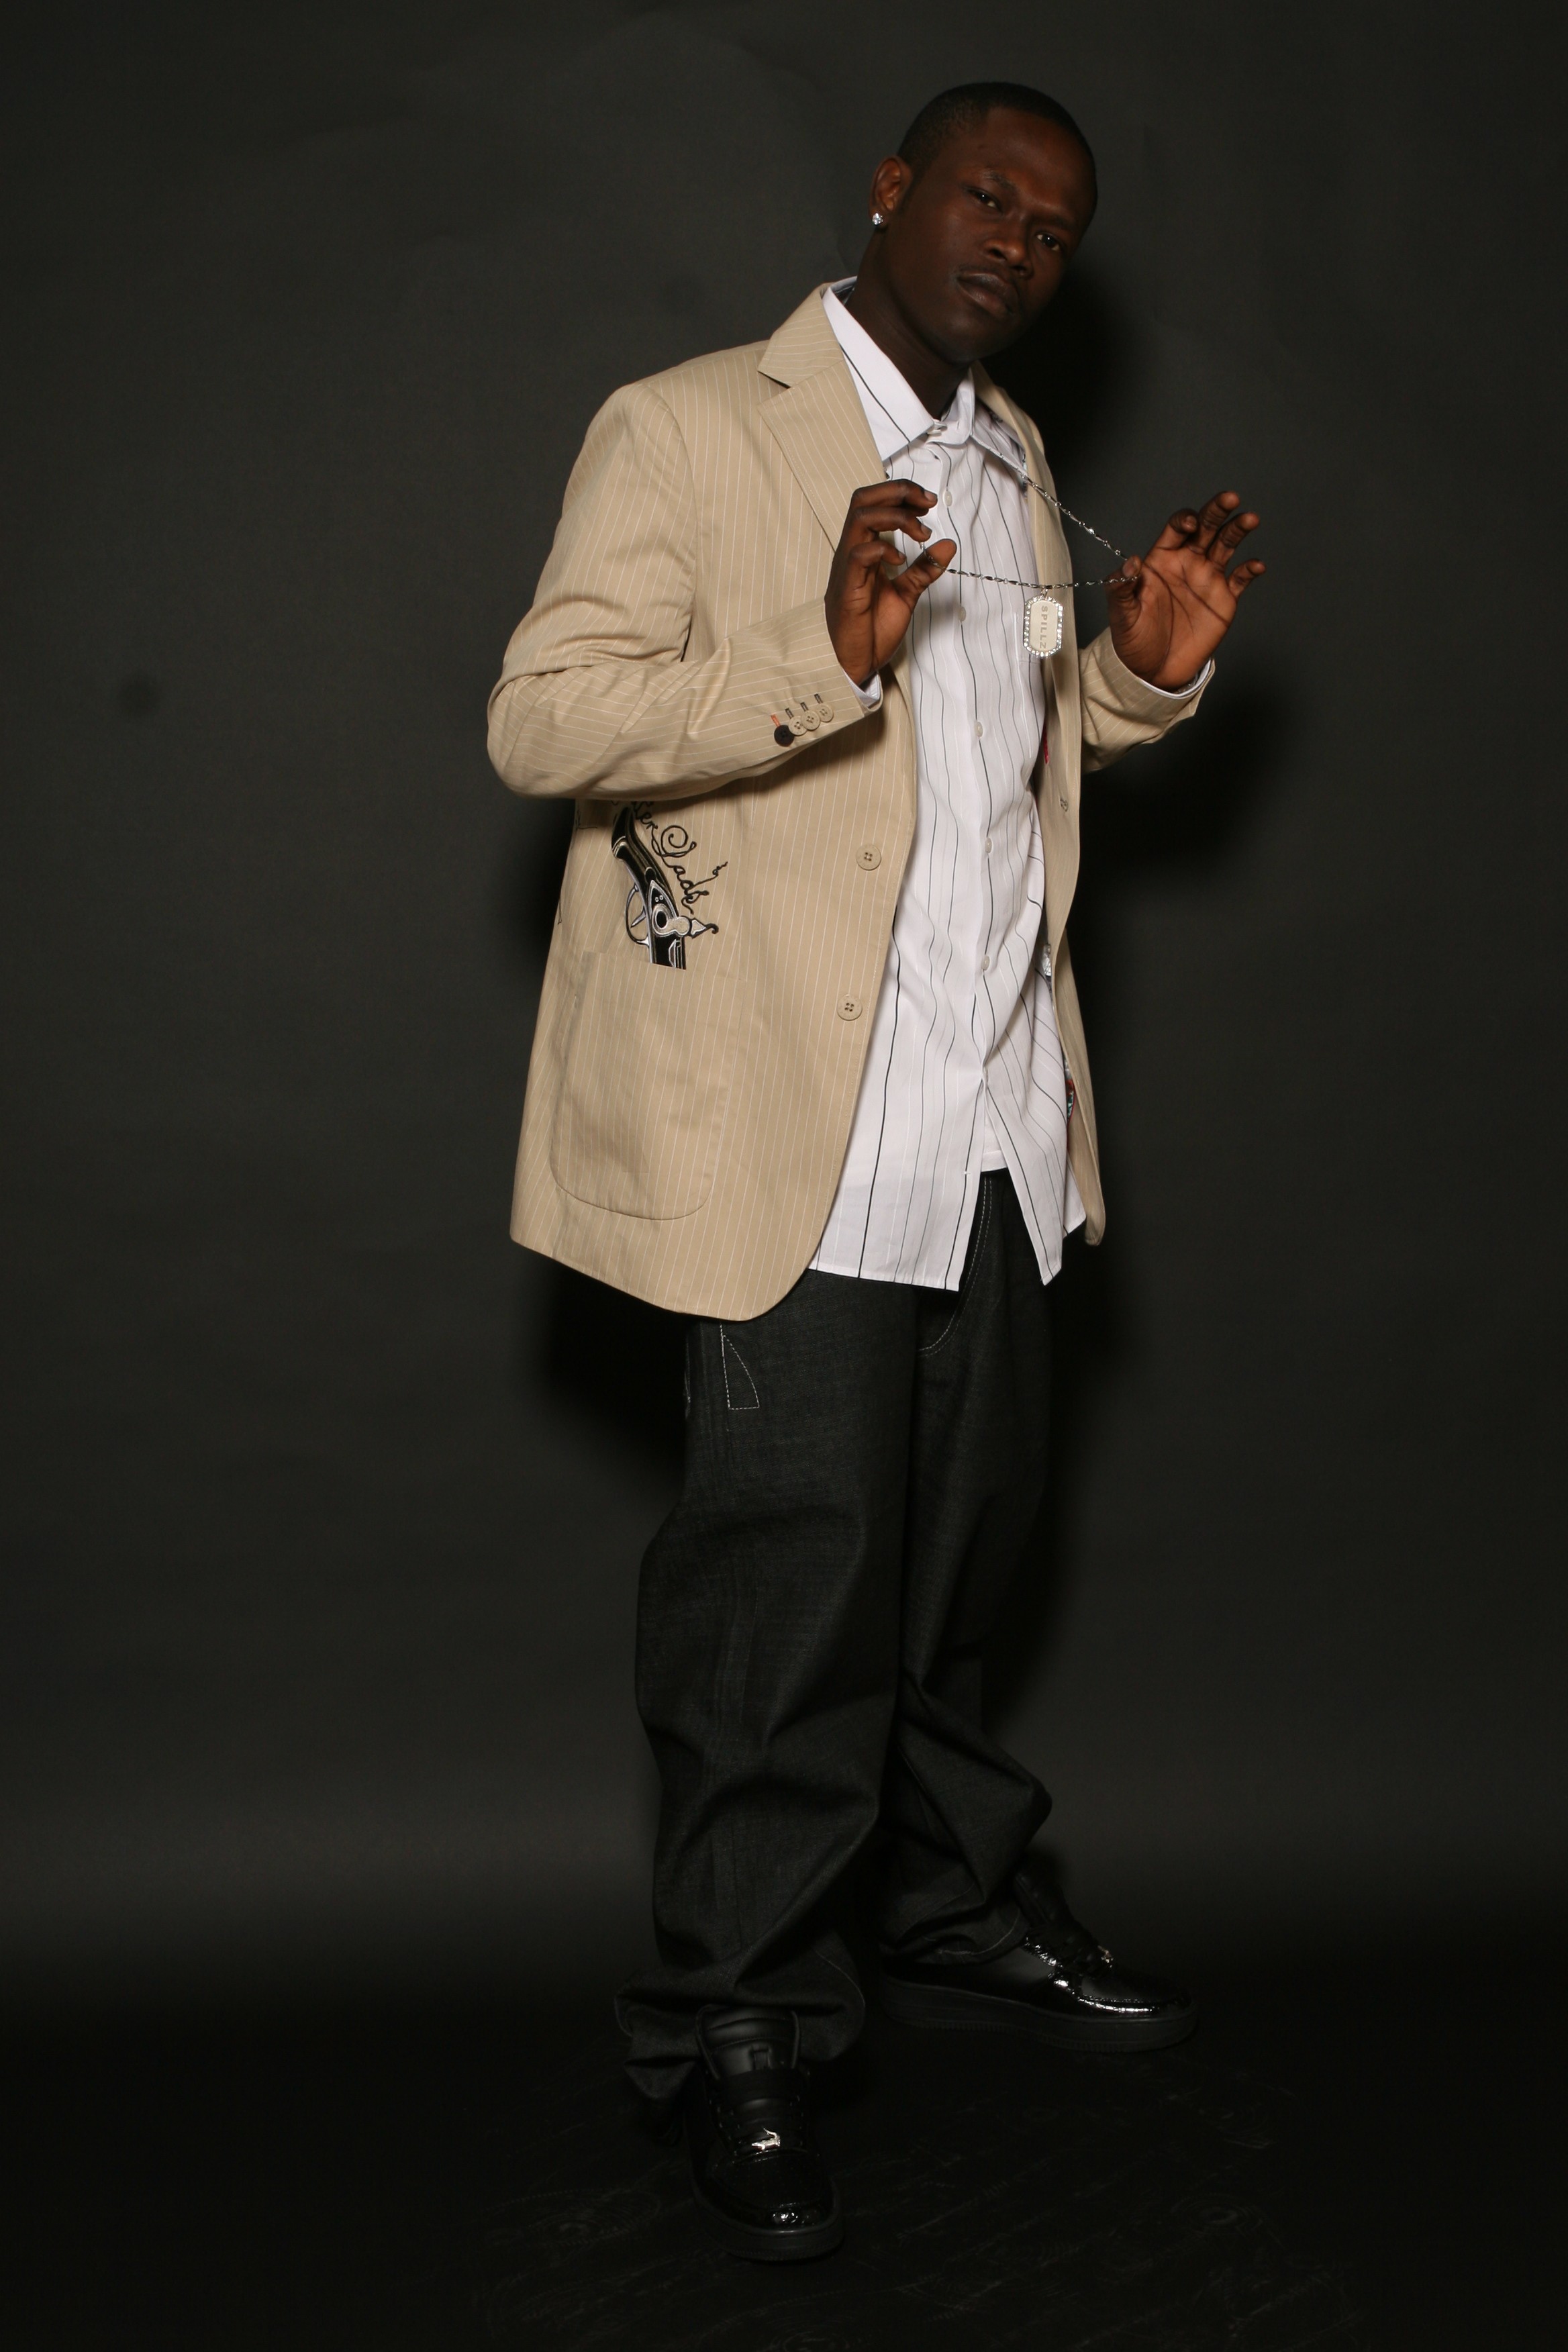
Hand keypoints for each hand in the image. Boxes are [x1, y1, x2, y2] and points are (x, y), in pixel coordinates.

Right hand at [825, 481, 955, 687]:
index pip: (874, 503)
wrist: (854, 663)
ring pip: (860, 518)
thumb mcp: (906, 595)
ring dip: (895, 516)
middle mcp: (852, 551)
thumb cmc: (871, 630)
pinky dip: (883, 550)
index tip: (928, 503)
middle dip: (897, 491)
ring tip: (920, 533)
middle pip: (863, 499)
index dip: (901, 494)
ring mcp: (847, 567)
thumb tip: (948, 544)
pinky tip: (901, 562)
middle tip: (926, 503)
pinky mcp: (847, 587)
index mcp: (864, 549)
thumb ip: (923, 569)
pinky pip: (858, 554)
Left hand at [1106, 491, 1263, 690]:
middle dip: (1216, 511)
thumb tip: (1129, 562)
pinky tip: (1256, 565)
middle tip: (1229, 498)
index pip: (1176, 528)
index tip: (1189, 525)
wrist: (1153, 669)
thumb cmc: (1134, 638)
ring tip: (1249, 519)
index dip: (1184, 521)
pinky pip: (1241, 578)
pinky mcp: (1224, 598)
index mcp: (1163, 559)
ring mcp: (1208, 578)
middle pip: (1206, 527)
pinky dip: (1250, 570)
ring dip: (1238, 530)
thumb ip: (1121, 587)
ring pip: (1226, 545)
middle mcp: (1188, 562)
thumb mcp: (1121, 614)